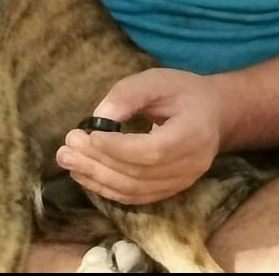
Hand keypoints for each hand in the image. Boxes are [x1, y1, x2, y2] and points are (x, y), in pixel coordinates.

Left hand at [55, 69, 221, 204]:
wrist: (213, 113)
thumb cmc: (182, 91)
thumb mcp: (156, 81)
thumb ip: (128, 95)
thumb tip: (98, 118)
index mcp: (193, 134)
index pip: (153, 151)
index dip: (118, 148)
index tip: (87, 136)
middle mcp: (191, 166)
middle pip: (139, 174)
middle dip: (98, 162)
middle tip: (65, 148)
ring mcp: (182, 183)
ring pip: (135, 190)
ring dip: (97, 178)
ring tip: (68, 161)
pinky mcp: (170, 191)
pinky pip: (137, 197)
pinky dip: (108, 188)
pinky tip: (85, 174)